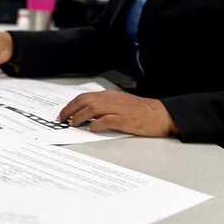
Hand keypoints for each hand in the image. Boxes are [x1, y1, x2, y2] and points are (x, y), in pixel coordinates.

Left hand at [57, 90, 178, 136]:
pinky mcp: (127, 119)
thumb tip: (85, 115)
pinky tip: (92, 128)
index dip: (71, 105)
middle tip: (63, 119)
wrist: (161, 114)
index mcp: (109, 96)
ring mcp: (119, 109)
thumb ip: (103, 107)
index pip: (84, 97)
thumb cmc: (141, 111)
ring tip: (74, 124)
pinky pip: (108, 120)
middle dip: (70, 110)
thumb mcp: (119, 104)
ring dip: (80, 116)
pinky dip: (98, 124)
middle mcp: (112, 100)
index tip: (63, 113)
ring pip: (93, 108)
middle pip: (85, 101)